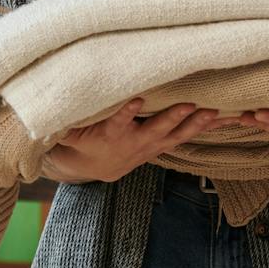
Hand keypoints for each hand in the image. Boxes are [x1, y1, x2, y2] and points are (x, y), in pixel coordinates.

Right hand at [44, 100, 223, 183]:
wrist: (97, 167)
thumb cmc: (83, 139)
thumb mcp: (70, 131)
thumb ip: (65, 118)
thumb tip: (45, 101)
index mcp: (111, 134)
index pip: (118, 121)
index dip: (126, 111)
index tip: (135, 100)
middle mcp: (135, 142)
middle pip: (156, 128)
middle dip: (174, 117)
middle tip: (190, 105)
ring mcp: (152, 145)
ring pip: (178, 135)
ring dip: (197, 125)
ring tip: (216, 113)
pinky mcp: (163, 145)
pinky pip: (187, 137)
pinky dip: (204, 128)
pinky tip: (223, 119)